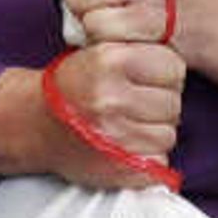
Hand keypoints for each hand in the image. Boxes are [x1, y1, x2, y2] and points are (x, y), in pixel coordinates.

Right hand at [43, 41, 184, 181]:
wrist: (36, 124)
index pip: (173, 67)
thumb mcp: (100, 51)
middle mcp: (112, 97)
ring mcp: (115, 135)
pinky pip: (158, 163)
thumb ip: (140, 50)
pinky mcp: (119, 166)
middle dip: (159, 105)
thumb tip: (180, 65)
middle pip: (174, 103)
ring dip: (154, 133)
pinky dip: (147, 158)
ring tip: (129, 126)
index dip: (163, 75)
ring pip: (168, 135)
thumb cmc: (75, 85)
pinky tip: (126, 147)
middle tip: (135, 106)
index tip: (146, 80)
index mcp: (110, 60)